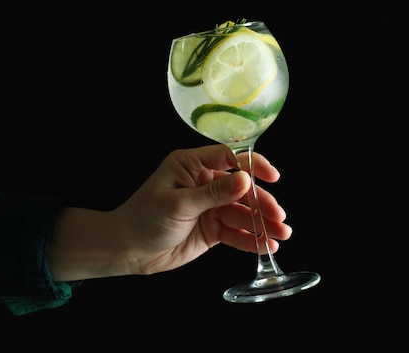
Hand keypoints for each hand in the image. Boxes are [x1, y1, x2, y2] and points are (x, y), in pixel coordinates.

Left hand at [50, 144, 290, 280]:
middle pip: (242, 189)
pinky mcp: (212, 229)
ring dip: (262, 223)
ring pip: (243, 213)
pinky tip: (267, 246)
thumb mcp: (179, 203)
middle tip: (279, 217)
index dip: (252, 166)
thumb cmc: (143, 219)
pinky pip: (236, 233)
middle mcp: (204, 183)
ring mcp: (210, 207)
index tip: (272, 177)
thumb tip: (244, 179)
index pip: (229, 158)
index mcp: (192, 165)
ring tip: (281, 235)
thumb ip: (213, 193)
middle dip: (262, 203)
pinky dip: (251, 239)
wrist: (127, 250)